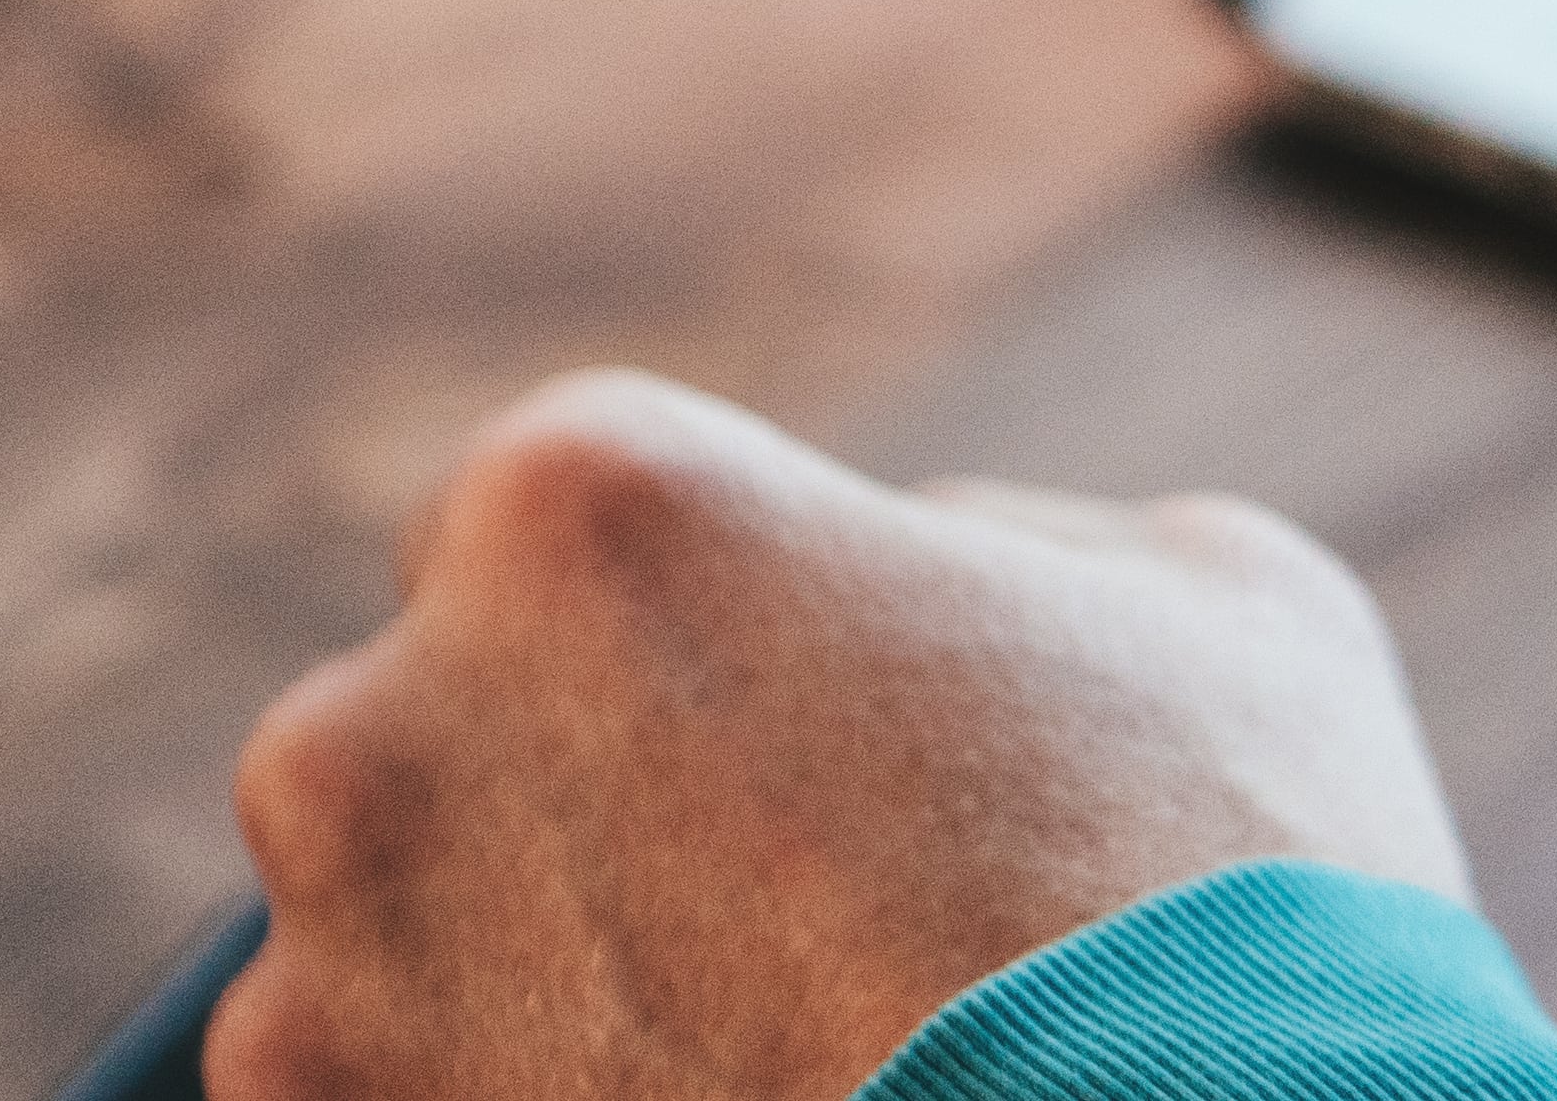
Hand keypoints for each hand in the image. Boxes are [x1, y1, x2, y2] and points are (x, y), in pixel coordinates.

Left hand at [219, 371, 1471, 1100]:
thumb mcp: (1217, 605)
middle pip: (452, 723)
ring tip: (786, 1046)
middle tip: (808, 898)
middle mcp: (378, 723)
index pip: (555, 515)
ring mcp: (324, 985)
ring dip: (546, 978)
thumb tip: (917, 575)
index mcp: (587, 509)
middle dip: (591, 792)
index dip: (697, 611)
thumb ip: (1002, 546)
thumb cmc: (1233, 898)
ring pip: (404, 942)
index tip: (810, 719)